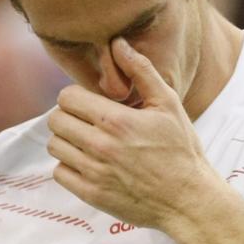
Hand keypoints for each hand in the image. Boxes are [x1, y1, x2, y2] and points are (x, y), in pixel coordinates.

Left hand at [46, 38, 225, 231]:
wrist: (188, 200)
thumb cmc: (181, 150)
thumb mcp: (169, 104)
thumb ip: (141, 71)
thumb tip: (118, 44)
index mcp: (117, 120)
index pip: (66, 97)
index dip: (75, 96)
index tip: (89, 103)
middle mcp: (101, 146)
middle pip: (55, 120)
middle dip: (68, 116)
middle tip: (86, 121)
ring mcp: (94, 172)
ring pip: (55, 146)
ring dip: (67, 140)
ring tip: (88, 141)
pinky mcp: (91, 194)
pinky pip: (59, 173)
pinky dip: (68, 166)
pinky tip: (88, 163)